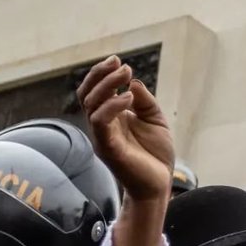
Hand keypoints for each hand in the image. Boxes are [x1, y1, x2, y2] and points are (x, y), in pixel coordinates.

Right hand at [77, 55, 173, 201]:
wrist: (159, 185)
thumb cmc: (156, 155)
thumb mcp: (154, 120)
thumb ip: (144, 101)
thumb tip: (132, 82)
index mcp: (110, 118)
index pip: (94, 91)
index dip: (101, 73)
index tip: (118, 61)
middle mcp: (102, 126)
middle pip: (87, 94)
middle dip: (100, 75)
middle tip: (121, 65)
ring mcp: (103, 137)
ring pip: (91, 105)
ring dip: (107, 86)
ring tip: (126, 75)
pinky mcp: (109, 148)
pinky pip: (100, 122)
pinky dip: (112, 106)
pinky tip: (128, 98)